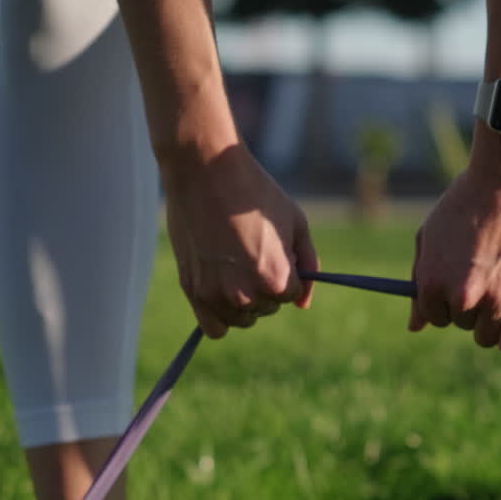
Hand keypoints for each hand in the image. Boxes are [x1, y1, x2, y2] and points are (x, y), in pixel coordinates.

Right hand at [163, 144, 318, 338]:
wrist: (206, 172)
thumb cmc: (256, 194)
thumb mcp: (296, 223)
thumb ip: (308, 264)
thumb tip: (303, 305)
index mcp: (275, 279)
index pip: (290, 295)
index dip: (287, 271)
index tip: (274, 248)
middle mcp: (245, 294)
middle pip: (267, 308)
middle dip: (266, 286)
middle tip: (251, 250)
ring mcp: (215, 295)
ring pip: (242, 319)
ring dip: (245, 301)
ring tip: (235, 264)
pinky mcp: (192, 291)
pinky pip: (213, 328)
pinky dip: (221, 316)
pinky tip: (222, 291)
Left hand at [409, 142, 500, 351]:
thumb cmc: (466, 203)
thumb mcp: (431, 236)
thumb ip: (421, 281)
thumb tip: (415, 326)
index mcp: (431, 281)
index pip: (434, 316)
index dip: (444, 302)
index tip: (457, 282)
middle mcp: (460, 296)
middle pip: (461, 324)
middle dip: (468, 306)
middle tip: (483, 274)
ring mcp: (493, 300)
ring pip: (485, 336)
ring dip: (489, 319)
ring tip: (499, 288)